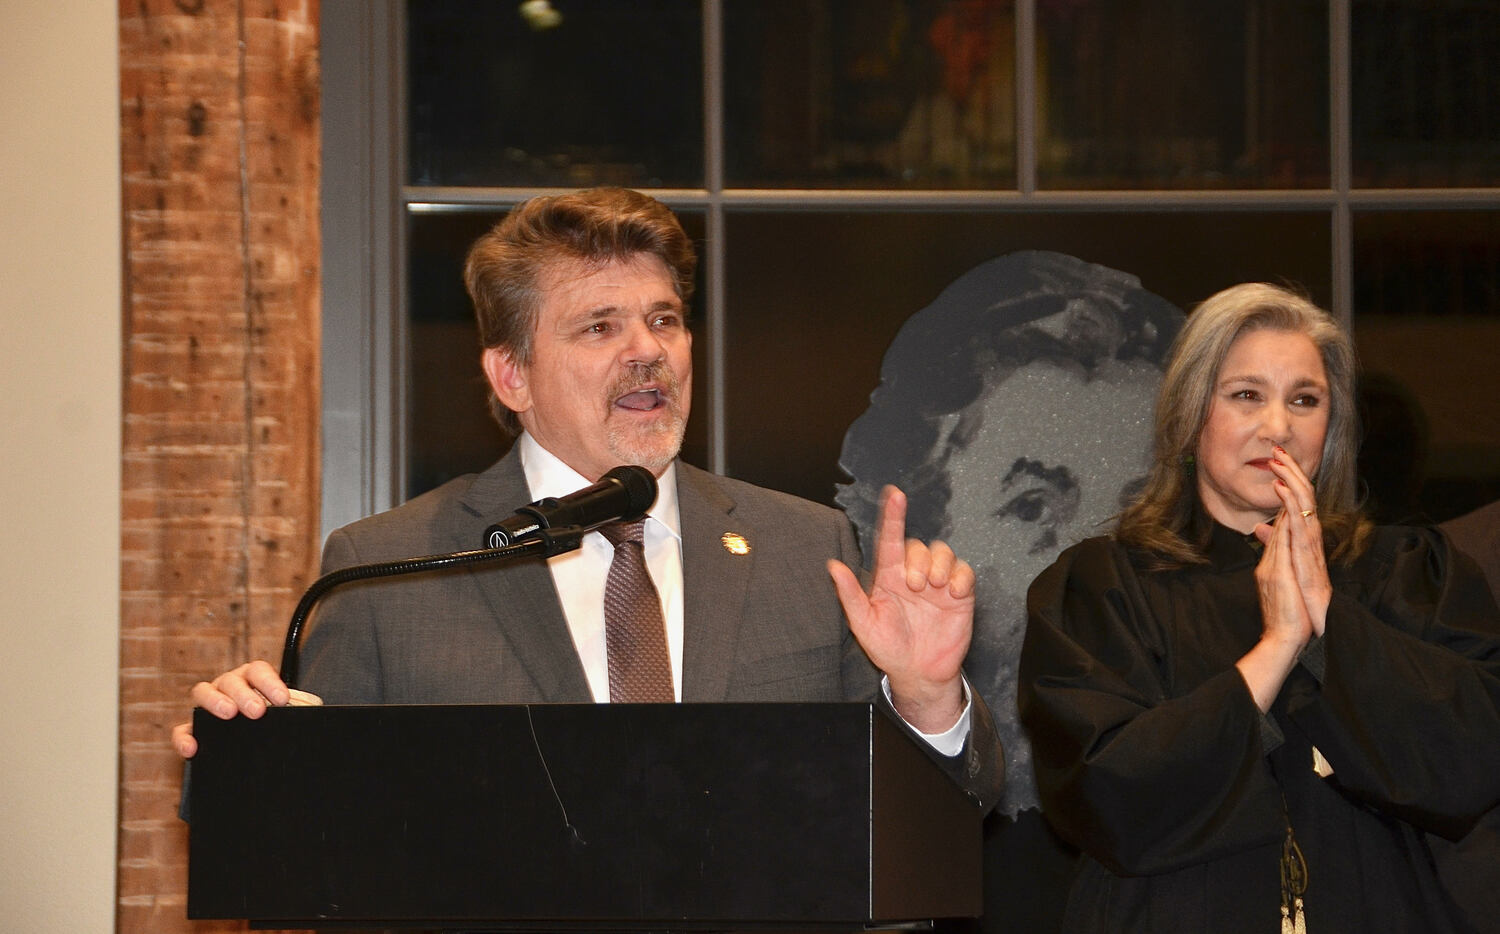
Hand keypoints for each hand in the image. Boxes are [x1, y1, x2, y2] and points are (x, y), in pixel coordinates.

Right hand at [170, 660, 288, 758]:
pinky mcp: (193, 727)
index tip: (282, 699)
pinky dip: (184, 737)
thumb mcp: (282, 717)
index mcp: (252, 678)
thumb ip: (290, 716)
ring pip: (203, 692)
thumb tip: (304, 722)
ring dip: (216, 701)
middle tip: (257, 710)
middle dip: (244, 693)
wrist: (256, 746)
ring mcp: (208, 703)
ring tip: (229, 714)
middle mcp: (228, 686)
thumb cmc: (272, 723)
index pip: (258, 671)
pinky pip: (183, 729)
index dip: (269, 682)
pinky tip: (192, 748)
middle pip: (232, 680)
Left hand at [827, 485, 974, 732]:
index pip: (889, 539)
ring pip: (942, 551)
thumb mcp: (864, 625)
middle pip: (918, 545)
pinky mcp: (959, 594)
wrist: (919, 673)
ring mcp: (938, 583)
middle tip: (916, 586)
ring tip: (933, 587)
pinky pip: (965, 571)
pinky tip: (953, 593)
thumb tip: (833, 567)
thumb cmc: (888, 648)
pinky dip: (960, 577)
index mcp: (888, 577)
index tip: (894, 494)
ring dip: (939, 564)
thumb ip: (850, 595)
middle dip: (919, 559)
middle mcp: (913, 574)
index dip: (892, 516)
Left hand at [1255, 445, 1330, 636]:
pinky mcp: (1302, 558)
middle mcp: (1307, 541)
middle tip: (1279, 450)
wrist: (1292, 631)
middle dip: (1292, 473)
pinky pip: (1297, 525)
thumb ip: (1273, 543)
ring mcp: (1306, 549)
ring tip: (1279, 460)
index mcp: (1300, 542)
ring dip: (1291, 481)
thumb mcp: (1275, 565)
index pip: (1295, 504)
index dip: (1289, 482)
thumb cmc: (1289, 601)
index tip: (1277, 461)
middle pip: (1303, 499)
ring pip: (1303, 506)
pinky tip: (1281, 487)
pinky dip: (1289, 504)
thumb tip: (1262, 526)